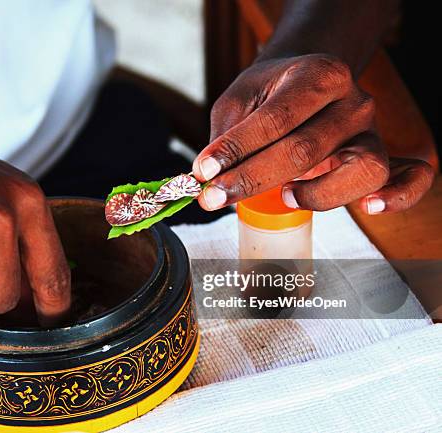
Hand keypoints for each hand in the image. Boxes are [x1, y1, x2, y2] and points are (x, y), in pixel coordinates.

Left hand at [193, 54, 433, 213]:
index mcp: (317, 75)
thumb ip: (227, 135)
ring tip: (285, 197)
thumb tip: (208, 179)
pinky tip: (369, 208)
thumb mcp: (240, 100)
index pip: (275, 119)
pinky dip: (397, 196)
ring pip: (361, 170)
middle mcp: (352, 102)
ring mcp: (370, 132)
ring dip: (318, 194)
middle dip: (253, 180)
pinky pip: (406, 178)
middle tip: (215, 198)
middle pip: (306, 149)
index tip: (203, 173)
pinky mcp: (379, 157)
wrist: (308, 81)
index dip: (236, 150)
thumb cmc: (271, 94)